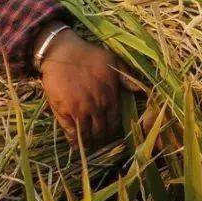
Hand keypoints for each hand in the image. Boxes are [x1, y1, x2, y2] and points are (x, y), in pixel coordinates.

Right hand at [37, 25, 141, 148]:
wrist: (62, 53)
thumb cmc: (88, 55)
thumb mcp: (112, 61)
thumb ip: (126, 77)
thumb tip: (140, 89)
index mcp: (110, 96)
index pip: (114, 121)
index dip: (113, 131)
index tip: (111, 135)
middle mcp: (97, 106)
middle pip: (101, 131)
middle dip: (101, 140)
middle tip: (100, 144)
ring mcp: (80, 110)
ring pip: (87, 134)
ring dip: (89, 144)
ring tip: (89, 147)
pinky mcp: (64, 112)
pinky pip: (71, 132)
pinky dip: (74, 141)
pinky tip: (75, 145)